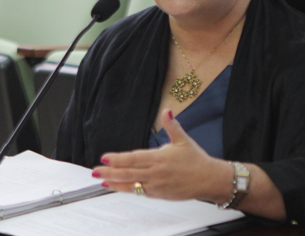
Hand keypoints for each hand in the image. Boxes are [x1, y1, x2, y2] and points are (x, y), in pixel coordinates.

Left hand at [92, 109, 232, 201]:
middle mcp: (156, 172)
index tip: (105, 156)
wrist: (209, 180)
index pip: (134, 158)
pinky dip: (127, 190)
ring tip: (101, 180)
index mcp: (160, 158)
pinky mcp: (159, 194)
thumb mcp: (183, 140)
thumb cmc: (196, 160)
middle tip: (95, 171)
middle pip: (129, 173)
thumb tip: (167, 111)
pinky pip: (139, 193)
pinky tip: (117, 187)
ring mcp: (157, 185)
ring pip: (132, 185)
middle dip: (110, 171)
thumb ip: (172, 125)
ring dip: (115, 182)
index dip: (119, 158)